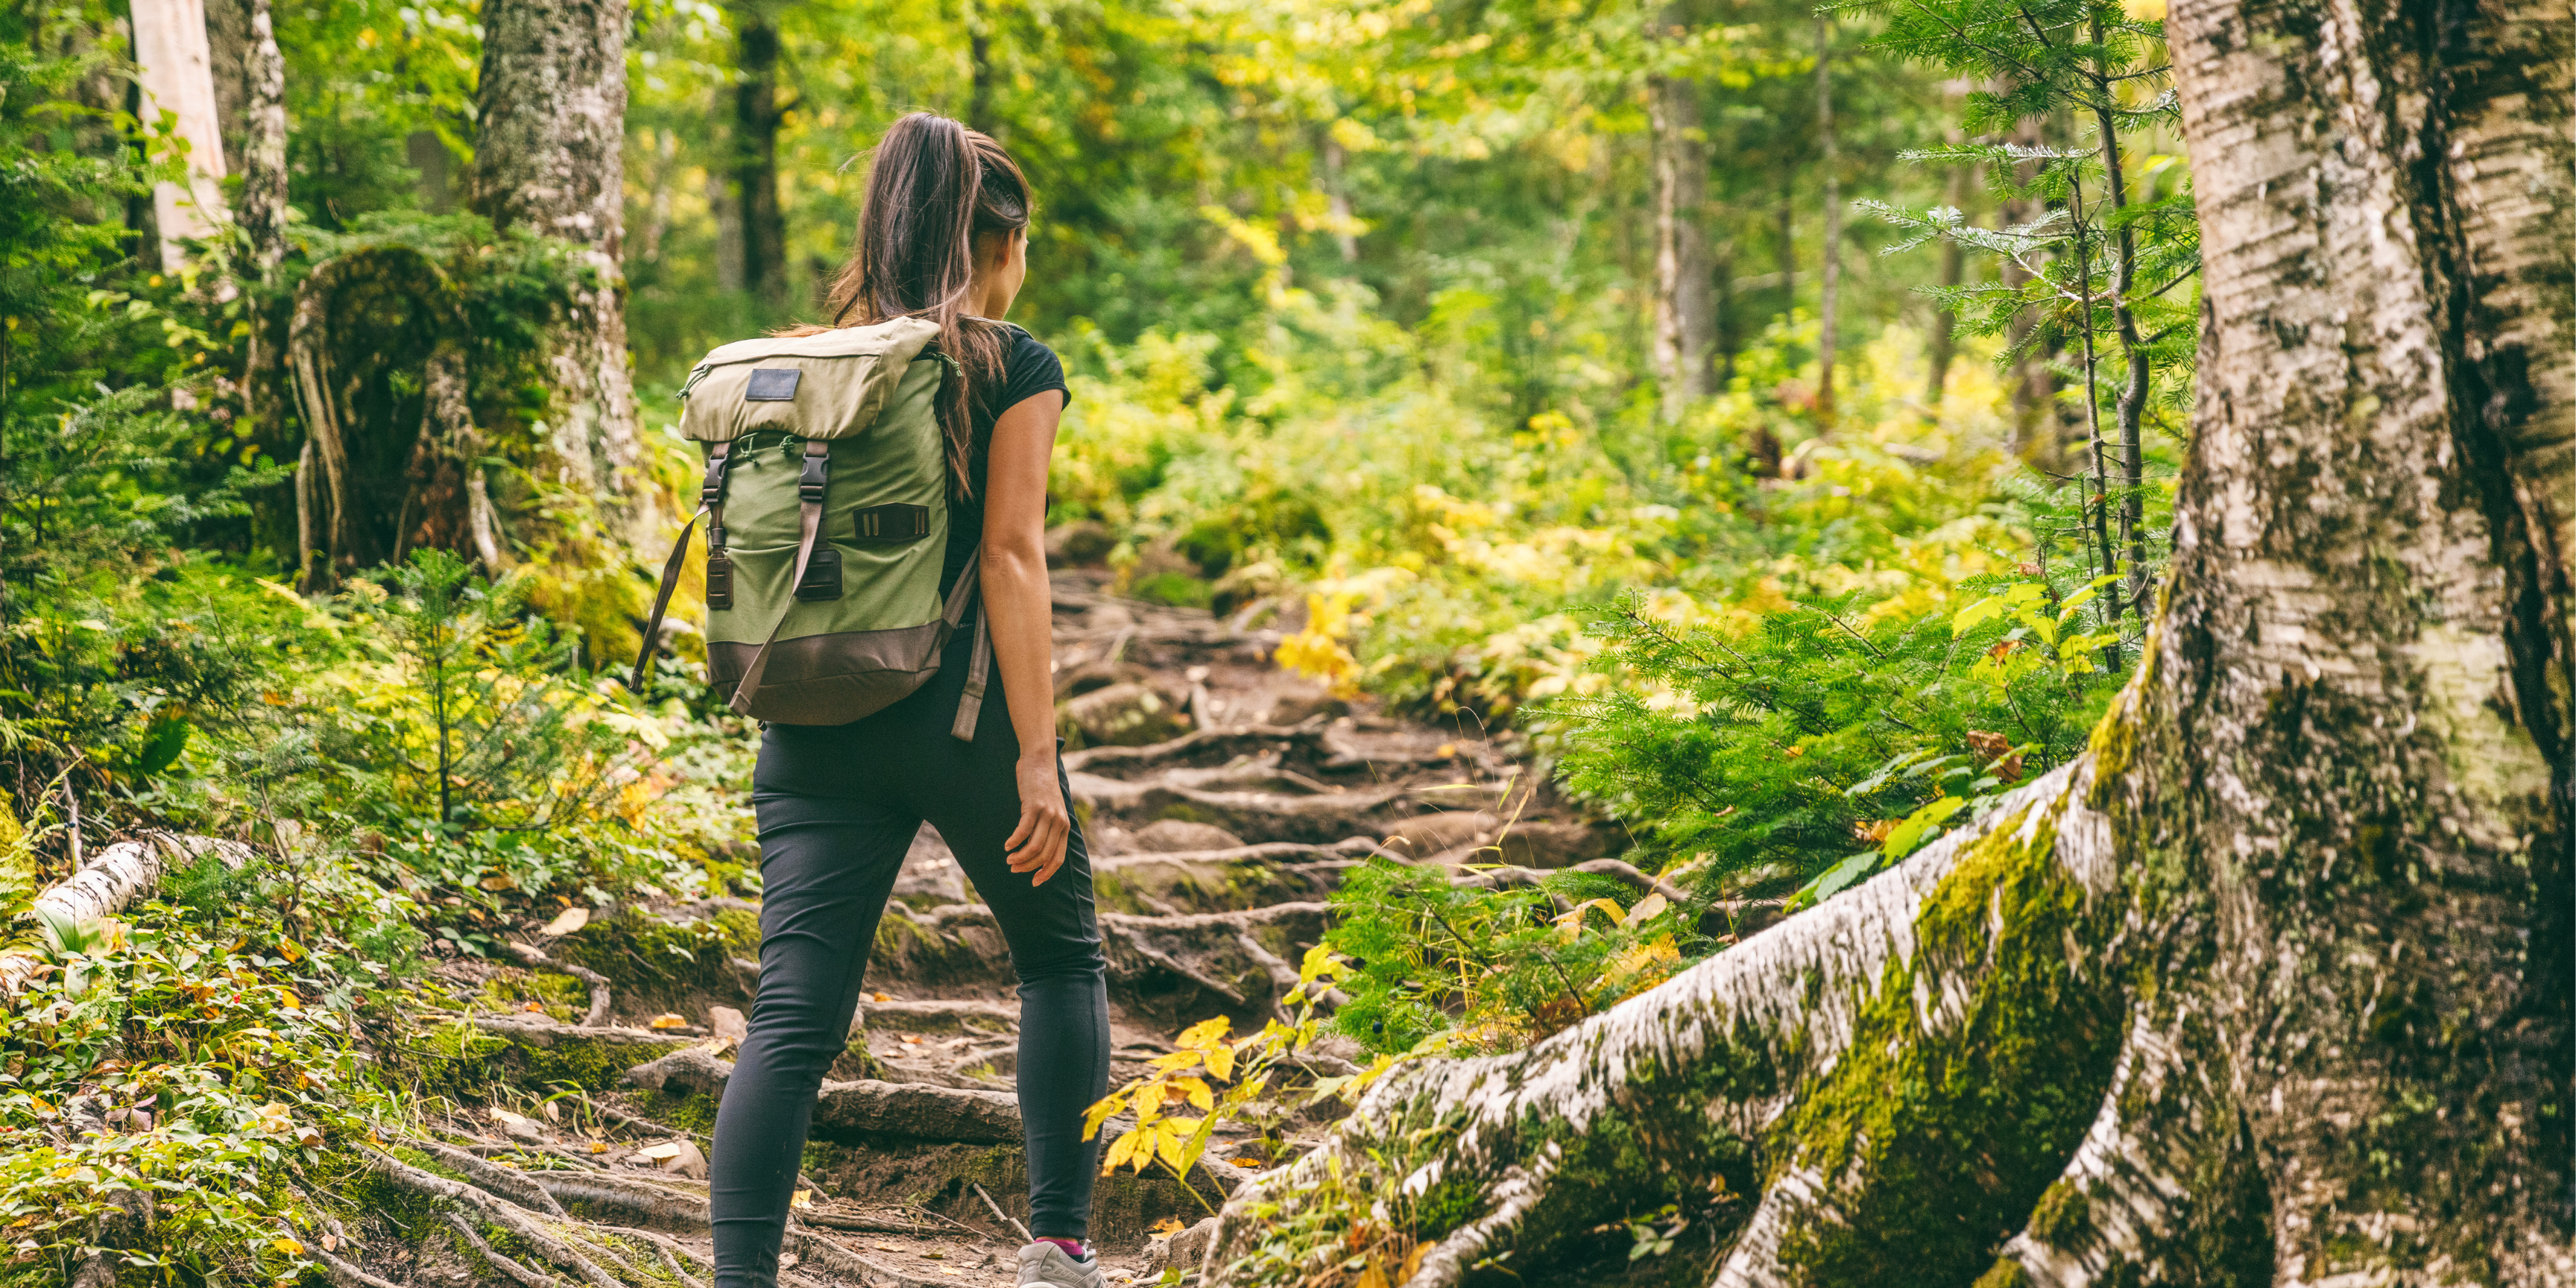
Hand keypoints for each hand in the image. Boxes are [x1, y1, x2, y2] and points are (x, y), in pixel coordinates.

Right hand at [1004, 754, 1071, 886]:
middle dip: (1028, 867)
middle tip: (1014, 868)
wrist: (1040, 761)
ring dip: (1020, 857)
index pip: (1058, 858)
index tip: (1034, 882)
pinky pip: (1024, 831)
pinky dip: (1014, 841)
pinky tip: (1007, 845)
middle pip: (1044, 855)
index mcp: (1064, 827)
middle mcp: (1059, 822)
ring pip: (1034, 846)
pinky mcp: (1034, 806)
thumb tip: (1036, 850)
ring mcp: (1048, 814)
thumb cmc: (1042, 787)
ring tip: (1009, 859)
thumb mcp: (1051, 810)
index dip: (1046, 873)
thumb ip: (1048, 828)